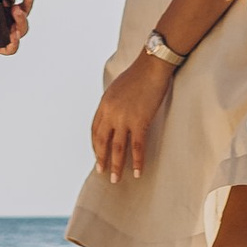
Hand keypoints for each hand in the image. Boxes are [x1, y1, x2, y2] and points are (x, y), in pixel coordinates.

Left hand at [90, 49, 173, 185]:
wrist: (152, 67)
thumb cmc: (138, 74)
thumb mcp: (117, 88)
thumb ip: (113, 103)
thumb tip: (114, 116)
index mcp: (104, 104)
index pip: (95, 130)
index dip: (95, 145)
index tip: (98, 155)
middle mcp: (110, 113)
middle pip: (102, 141)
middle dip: (101, 158)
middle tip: (102, 172)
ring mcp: (124, 118)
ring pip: (117, 148)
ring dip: (116, 166)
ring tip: (115, 179)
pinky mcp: (140, 122)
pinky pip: (137, 146)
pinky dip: (137, 161)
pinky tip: (138, 172)